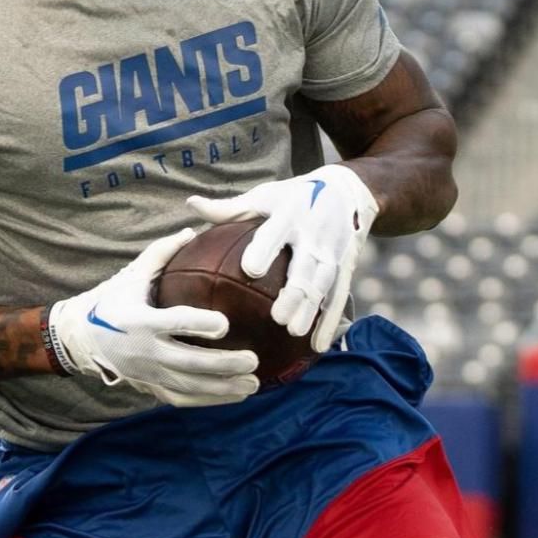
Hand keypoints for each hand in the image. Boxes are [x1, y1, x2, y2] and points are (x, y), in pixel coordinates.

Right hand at [46, 229, 259, 407]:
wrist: (81, 338)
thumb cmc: (111, 301)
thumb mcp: (132, 274)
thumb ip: (161, 253)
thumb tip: (192, 230)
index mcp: (140, 320)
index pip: (175, 323)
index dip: (201, 325)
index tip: (226, 324)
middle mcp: (144, 351)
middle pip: (189, 362)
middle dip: (223, 365)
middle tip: (252, 360)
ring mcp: (148, 373)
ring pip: (190, 386)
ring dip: (223, 389)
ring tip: (253, 385)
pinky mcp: (150, 387)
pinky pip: (183, 398)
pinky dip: (210, 400)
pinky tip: (235, 396)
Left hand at [187, 163, 379, 352]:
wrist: (347, 192)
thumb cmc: (292, 197)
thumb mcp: (263, 196)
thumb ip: (229, 208)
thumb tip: (190, 204)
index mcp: (290, 213)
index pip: (276, 232)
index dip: (265, 249)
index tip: (250, 269)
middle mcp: (315, 233)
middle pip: (305, 265)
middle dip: (295, 291)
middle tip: (277, 317)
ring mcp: (333, 252)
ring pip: (323, 284)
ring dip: (311, 309)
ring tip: (293, 331)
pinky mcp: (345, 267)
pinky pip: (339, 297)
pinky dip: (330, 321)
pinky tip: (317, 345)